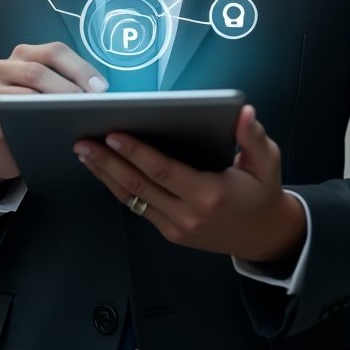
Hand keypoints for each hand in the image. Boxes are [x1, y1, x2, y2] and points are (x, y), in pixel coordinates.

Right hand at [0, 41, 107, 186]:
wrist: (1, 146)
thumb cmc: (31, 114)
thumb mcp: (48, 93)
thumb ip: (66, 85)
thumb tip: (98, 92)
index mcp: (24, 55)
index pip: (54, 51)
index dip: (80, 68)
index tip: (101, 88)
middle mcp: (2, 66)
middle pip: (38, 71)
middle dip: (67, 88)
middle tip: (89, 105)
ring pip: (23, 94)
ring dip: (51, 106)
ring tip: (74, 118)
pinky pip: (6, 118)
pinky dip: (29, 123)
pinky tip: (47, 131)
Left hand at [74, 105, 305, 266]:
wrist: (265, 236)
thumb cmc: (262, 193)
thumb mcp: (267, 162)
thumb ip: (254, 137)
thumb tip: (244, 112)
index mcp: (209, 193)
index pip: (163, 170)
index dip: (136, 152)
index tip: (113, 134)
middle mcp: (187, 213)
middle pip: (138, 185)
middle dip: (107, 162)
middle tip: (83, 142)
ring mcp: (176, 226)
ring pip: (131, 198)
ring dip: (105, 175)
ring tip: (83, 153)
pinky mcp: (170, 231)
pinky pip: (138, 207)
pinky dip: (117, 187)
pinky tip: (103, 170)